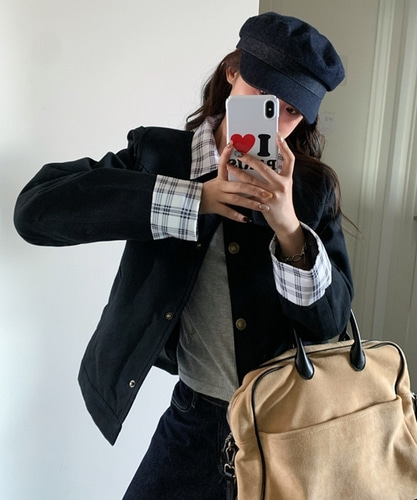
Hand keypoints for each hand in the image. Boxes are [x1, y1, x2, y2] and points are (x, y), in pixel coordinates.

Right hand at [199, 141, 274, 222]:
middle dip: (255, 189)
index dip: (226, 154)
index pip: (223, 164)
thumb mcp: (216, 180)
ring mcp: (218, 197)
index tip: (233, 145)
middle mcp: (220, 186)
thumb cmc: (208, 191)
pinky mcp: (216, 208)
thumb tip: (238, 159)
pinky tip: (247, 219)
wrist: (193, 202)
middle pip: (239, 186)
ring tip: (263, 207)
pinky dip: (238, 216)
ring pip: (237, 200)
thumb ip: (227, 172)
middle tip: (268, 193)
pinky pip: (228, 212)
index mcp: (220, 178)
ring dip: (251, 203)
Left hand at [218, 134, 305, 262]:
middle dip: (250, 159)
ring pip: (252, 180)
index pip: (289, 159)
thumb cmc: (282, 202)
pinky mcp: (263, 203)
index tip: (277, 136)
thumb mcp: (284, 187)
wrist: (285, 221)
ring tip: (229, 166)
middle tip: (239, 152)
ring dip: (239, 172)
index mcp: (287, 178)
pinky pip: (248, 193)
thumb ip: (275, 176)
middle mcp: (281, 185)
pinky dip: (240, 187)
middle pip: (264, 168)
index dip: (285, 147)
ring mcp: (272, 194)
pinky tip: (231, 182)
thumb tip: (261, 163)